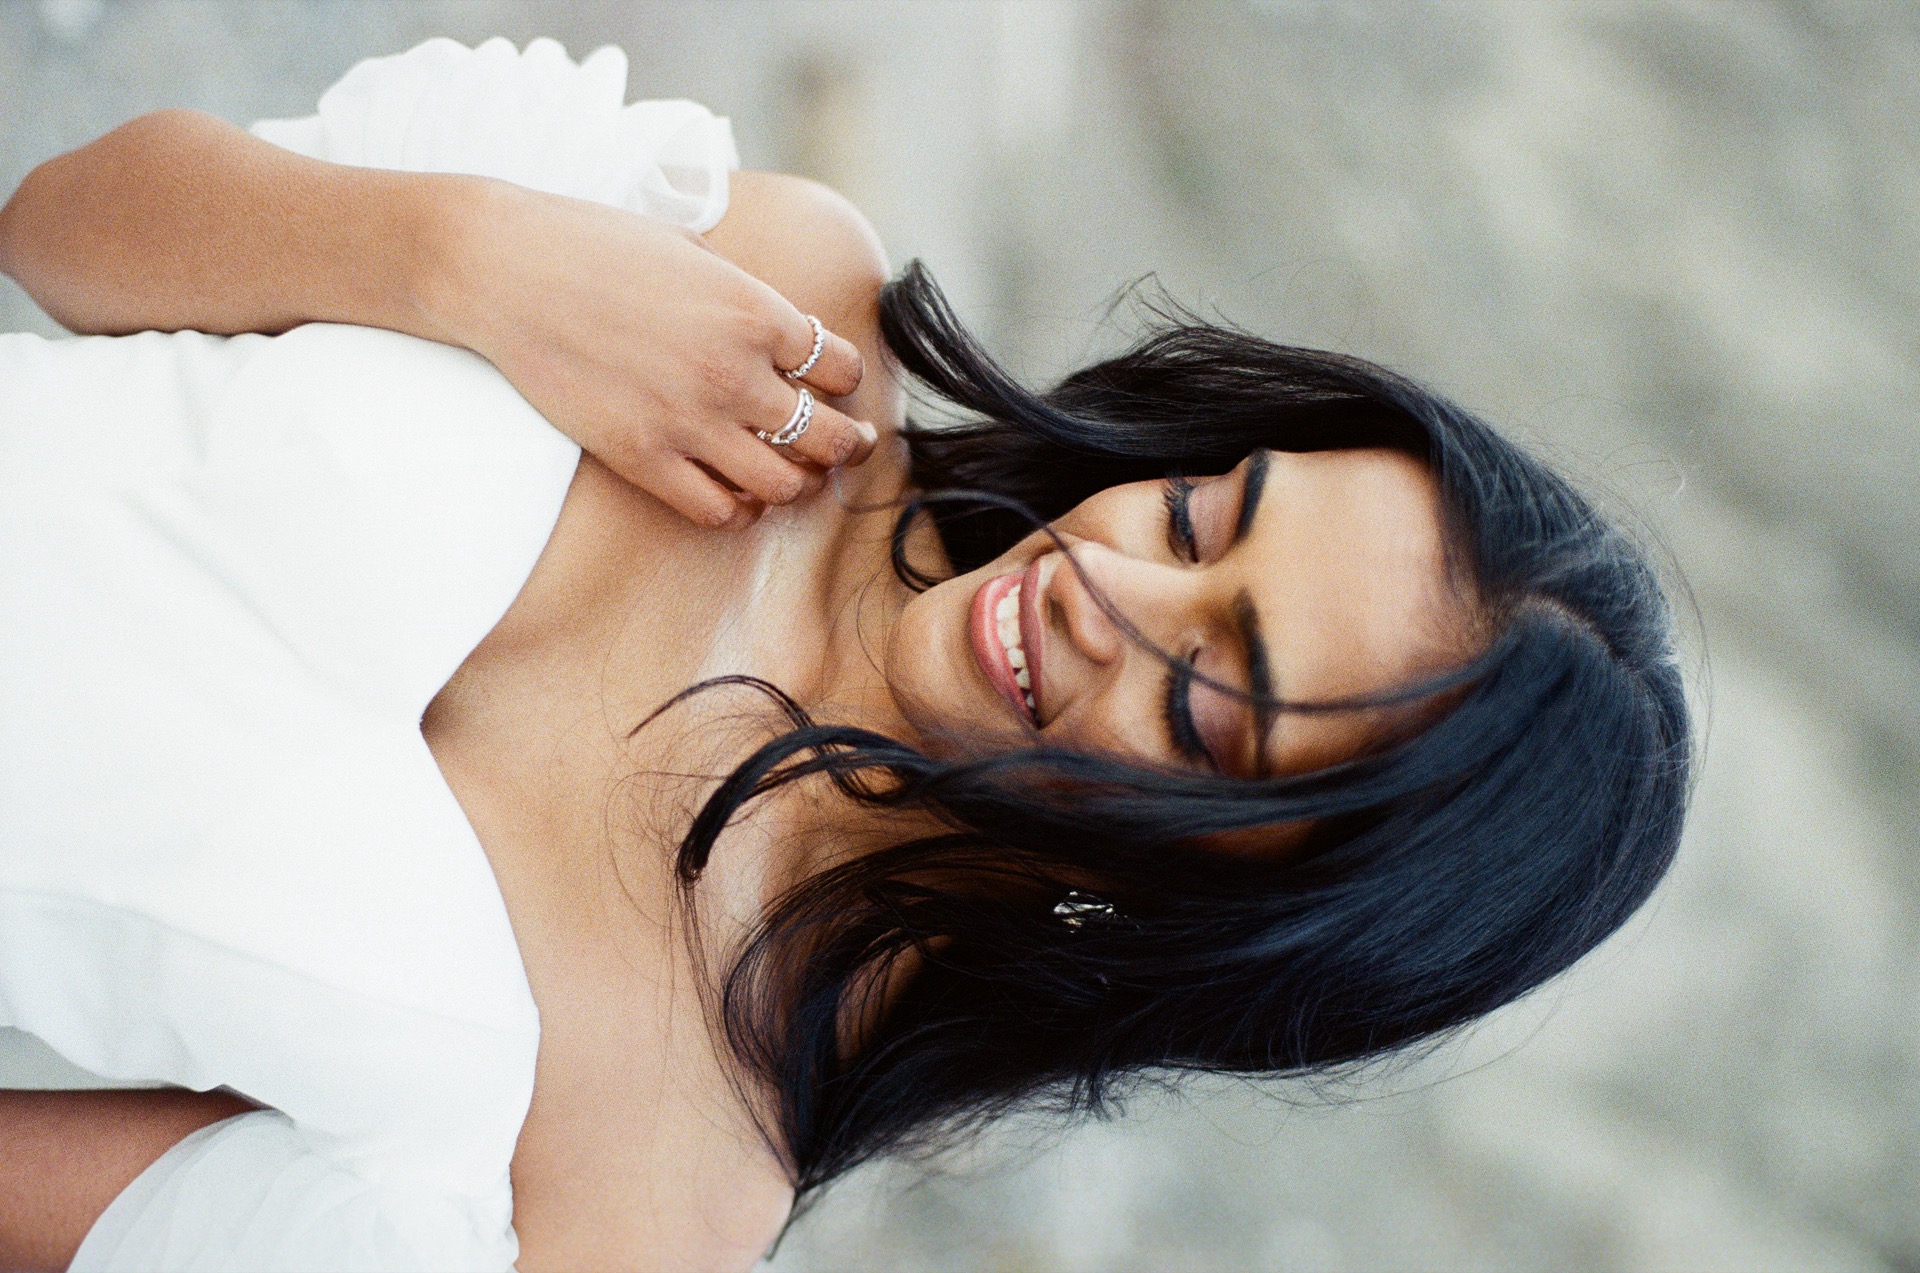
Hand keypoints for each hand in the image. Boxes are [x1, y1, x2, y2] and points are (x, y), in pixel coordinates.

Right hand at [428, 179, 874, 528]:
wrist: (506, 268)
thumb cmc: (595, 245)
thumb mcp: (692, 249)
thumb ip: (744, 294)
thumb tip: (778, 326)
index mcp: (756, 310)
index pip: (841, 368)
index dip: (842, 380)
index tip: (831, 383)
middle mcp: (735, 372)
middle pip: (828, 437)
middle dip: (843, 444)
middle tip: (842, 444)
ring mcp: (689, 421)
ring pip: (784, 486)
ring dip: (795, 483)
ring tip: (788, 472)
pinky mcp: (642, 458)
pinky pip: (718, 511)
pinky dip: (737, 509)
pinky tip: (732, 491)